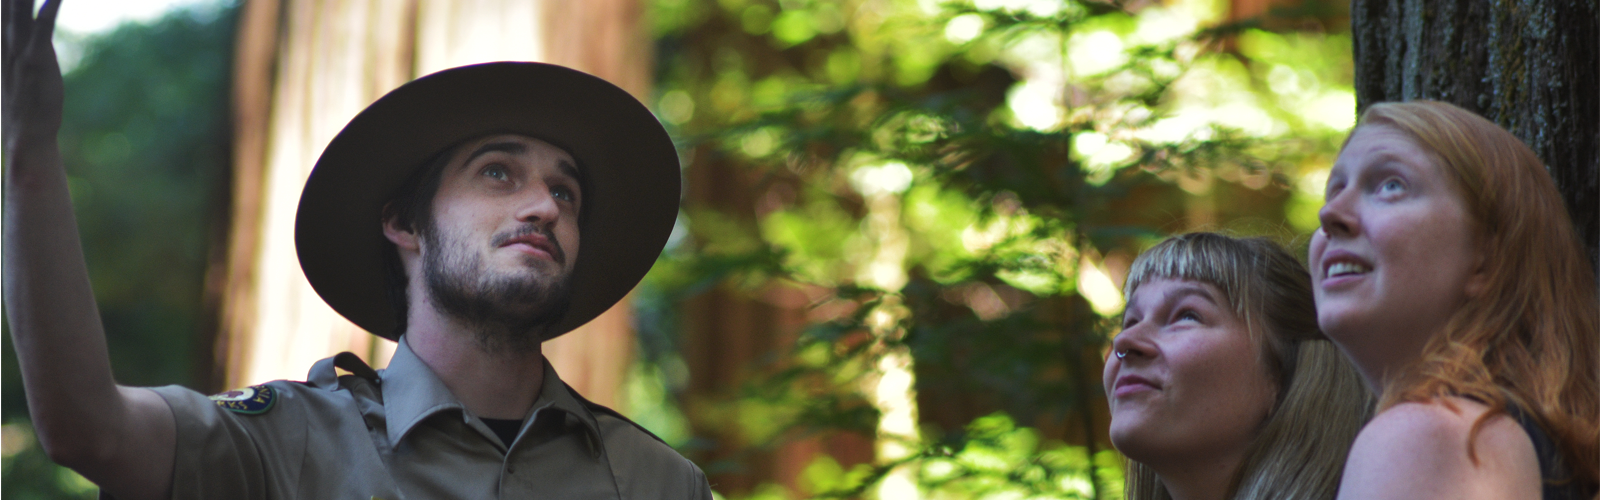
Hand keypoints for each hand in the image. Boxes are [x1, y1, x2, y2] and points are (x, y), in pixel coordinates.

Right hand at [2, 0, 63, 154]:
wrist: (24, 135)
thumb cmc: (20, 105)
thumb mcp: (10, 71)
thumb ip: (11, 52)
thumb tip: (19, 37)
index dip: (3, 1)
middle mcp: (3, 40)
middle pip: (5, 3)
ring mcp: (19, 47)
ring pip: (19, 6)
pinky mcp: (38, 57)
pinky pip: (44, 24)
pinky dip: (50, 6)